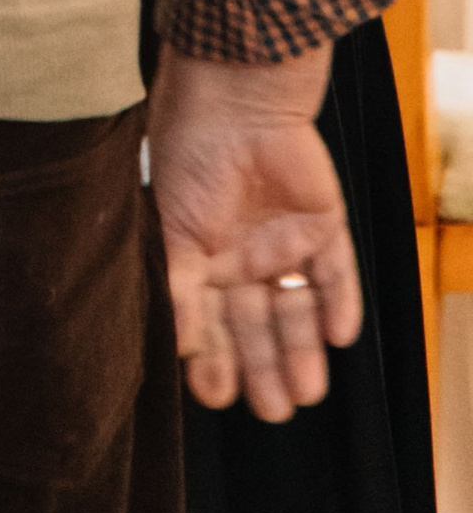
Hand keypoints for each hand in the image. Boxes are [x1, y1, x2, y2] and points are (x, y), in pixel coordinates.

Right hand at [148, 42, 360, 420]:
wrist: (237, 101)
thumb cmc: (190, 158)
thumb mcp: (171, 228)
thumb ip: (176, 289)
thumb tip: (174, 345)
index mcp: (200, 257)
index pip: (208, 322)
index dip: (213, 359)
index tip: (217, 395)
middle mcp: (242, 256)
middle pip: (255, 325)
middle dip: (263, 368)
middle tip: (272, 411)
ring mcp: (284, 241)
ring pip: (296, 310)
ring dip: (302, 350)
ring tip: (306, 392)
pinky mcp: (323, 225)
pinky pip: (336, 274)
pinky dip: (339, 304)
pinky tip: (339, 336)